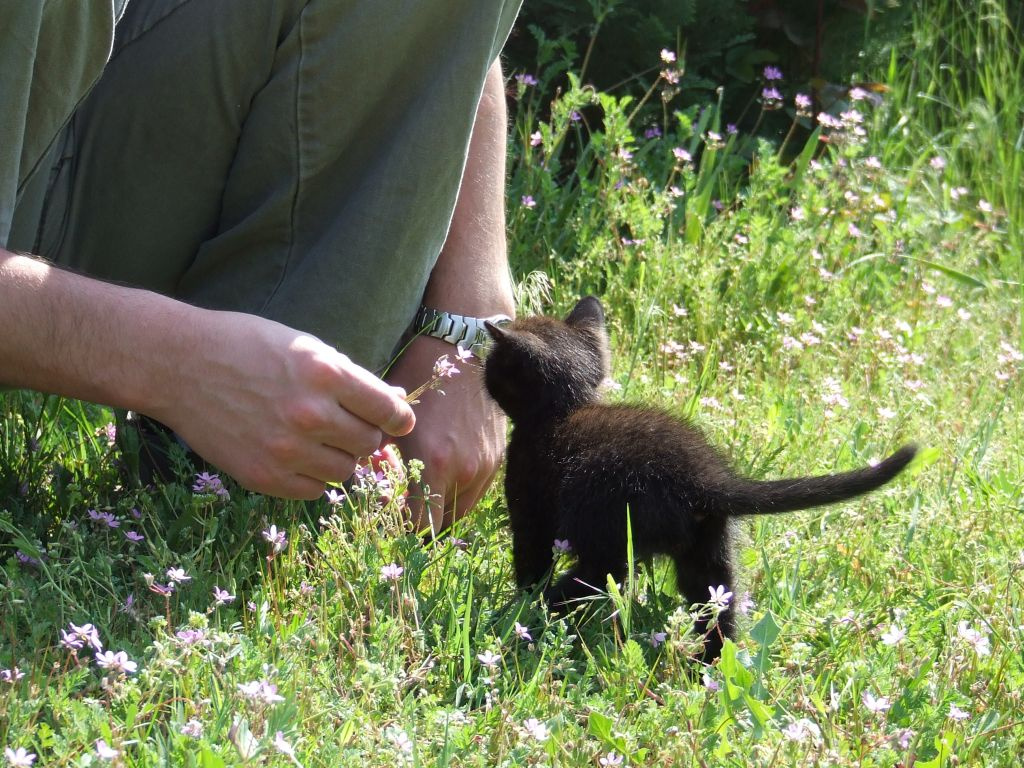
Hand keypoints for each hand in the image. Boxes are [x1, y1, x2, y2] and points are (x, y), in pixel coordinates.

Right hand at [151, 310, 415, 499]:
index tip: (399, 420)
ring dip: (340, 456)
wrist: (179, 365)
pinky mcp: (262, 474)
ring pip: (345, 470)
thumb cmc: (246, 346)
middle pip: (369, 443)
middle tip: (348, 424)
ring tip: (318, 438)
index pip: (387, 410)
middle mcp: (309, 414)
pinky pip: (313, 491)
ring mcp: (285, 449)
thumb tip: (395, 404)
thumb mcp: (305, 346)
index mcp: (325, 374)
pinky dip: (313, 477)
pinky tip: (297, 456)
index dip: (399, 417)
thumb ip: (350, 378)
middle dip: (367, 434)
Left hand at [385, 335, 505, 531]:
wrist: (464, 350)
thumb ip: (380, 458)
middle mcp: (464, 472)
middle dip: (422, 518)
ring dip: (442, 505)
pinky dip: (459, 489)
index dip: (404, 525)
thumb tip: (372, 484)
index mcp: (433, 464)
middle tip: (404, 503)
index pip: (421, 525)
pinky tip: (444, 469)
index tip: (392, 513)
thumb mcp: (391, 420)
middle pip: (442, 524)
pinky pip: (476, 490)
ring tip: (424, 486)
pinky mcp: (497, 459)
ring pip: (461, 509)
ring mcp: (485, 467)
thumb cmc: (418, 379)